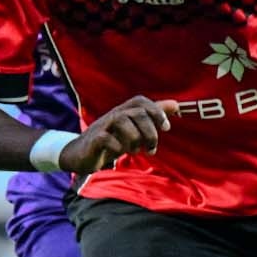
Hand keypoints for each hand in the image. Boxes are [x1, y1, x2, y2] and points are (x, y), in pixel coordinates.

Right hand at [60, 96, 179, 173]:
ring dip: (134, 139)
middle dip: (149, 131)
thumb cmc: (110, 141)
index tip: (167, 128)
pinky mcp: (92, 140)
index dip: (156, 111)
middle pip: (136, 112)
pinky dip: (117, 147)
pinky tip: (120, 154)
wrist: (80, 155)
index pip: (141, 101)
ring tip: (135, 152)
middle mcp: (113, 115)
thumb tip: (176, 105)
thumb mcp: (133, 129)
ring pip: (121, 121)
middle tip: (152, 148)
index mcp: (123, 111)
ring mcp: (102, 126)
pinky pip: (106, 138)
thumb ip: (152, 116)